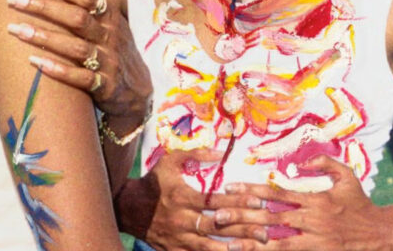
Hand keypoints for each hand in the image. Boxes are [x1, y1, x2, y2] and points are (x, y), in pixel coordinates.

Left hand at [6, 0, 151, 119]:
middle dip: (44, 7)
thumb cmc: (116, 47)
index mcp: (109, 17)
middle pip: (77, 18)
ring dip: (45, 37)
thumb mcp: (109, 17)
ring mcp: (108, 62)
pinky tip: (34, 61)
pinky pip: (81, 78)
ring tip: (15, 29)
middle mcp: (109, 37)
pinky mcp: (105, 86)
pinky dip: (58, 70)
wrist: (138, 91)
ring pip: (76, 48)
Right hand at [118, 149, 279, 250]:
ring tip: (255, 247)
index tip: (258, 200)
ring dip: (234, 248)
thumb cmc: (153, 182)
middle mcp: (181, 220)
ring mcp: (178, 239)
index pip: (214, 200)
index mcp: (181, 197)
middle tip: (265, 229)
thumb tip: (221, 151)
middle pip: (216, 226)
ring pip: (210, 247)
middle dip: (242, 228)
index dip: (237, 200)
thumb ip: (195, 155)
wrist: (128, 208)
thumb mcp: (169, 161)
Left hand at [215, 156, 392, 249]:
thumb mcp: (347, 176)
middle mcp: (311, 220)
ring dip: (250, 242)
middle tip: (218, 215)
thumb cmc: (361, 204)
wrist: (381, 235)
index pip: (276, 193)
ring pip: (275, 241)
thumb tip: (298, 160)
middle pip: (270, 217)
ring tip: (228, 243)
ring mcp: (313, 240)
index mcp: (314, 199)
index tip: (230, 187)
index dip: (251, 190)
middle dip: (242, 215)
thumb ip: (323, 163)